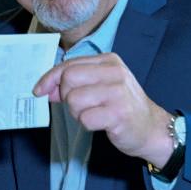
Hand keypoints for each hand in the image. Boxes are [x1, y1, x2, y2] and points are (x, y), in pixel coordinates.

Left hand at [33, 53, 172, 166]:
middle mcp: (115, 72)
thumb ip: (75, 83)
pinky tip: (101, 123)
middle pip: (69, 80)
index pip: (69, 65)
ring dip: (78, 112)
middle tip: (80, 106)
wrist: (151, 128)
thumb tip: (46, 88)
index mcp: (109, 61)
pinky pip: (85, 118)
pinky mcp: (119, 114)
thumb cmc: (122, 105)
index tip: (39, 90)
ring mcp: (118, 93)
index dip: (50, 78)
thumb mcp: (101, 86)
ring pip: (74, 100)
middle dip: (67, 97)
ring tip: (94, 114)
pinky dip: (88, 124)